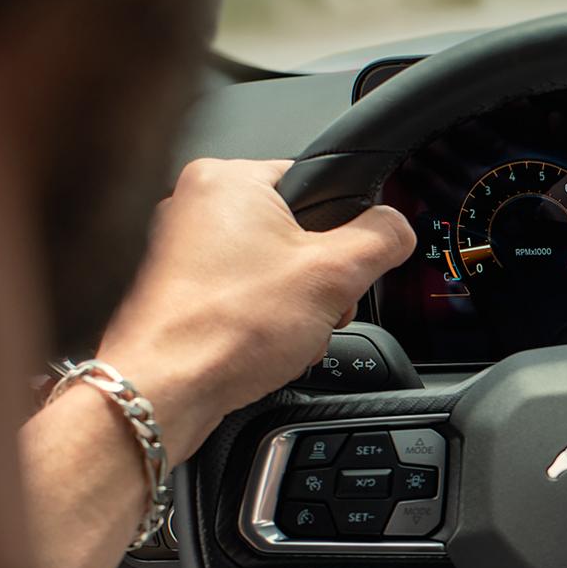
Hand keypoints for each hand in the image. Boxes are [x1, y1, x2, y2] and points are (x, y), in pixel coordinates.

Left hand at [96, 159, 413, 459]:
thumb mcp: (336, 274)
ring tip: (288, 329)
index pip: (317, 181)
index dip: (345, 228)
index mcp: (228, 179)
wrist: (168, 388)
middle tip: (318, 306)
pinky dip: (266, 316)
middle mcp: (196, 202)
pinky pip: (246, 290)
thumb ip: (382, 238)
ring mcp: (182, 246)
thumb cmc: (228, 328)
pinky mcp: (180, 286)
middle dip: (322, 277)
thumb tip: (397, 226)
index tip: (344, 266)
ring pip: (275, 265)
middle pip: (299, 229)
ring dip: (299, 303)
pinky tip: (264, 342)